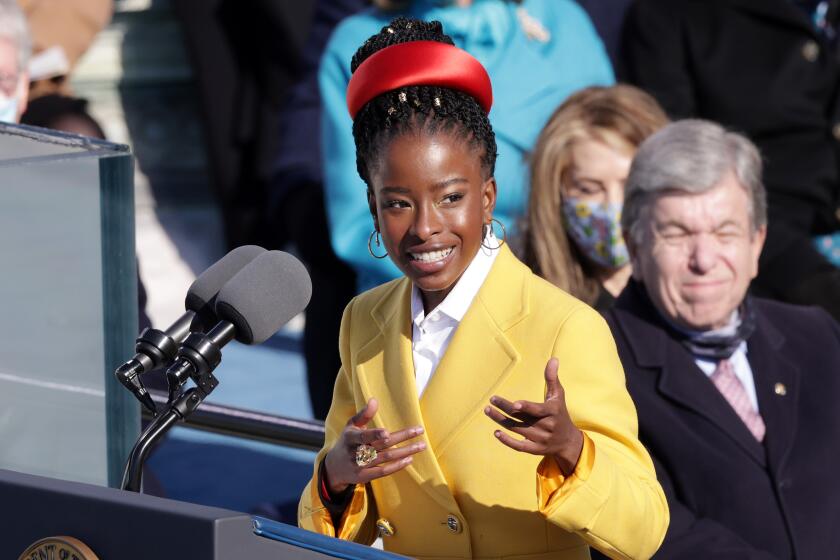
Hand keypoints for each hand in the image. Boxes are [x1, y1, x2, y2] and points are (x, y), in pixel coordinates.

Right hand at [324, 398, 426, 493]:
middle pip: (382, 445)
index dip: (374, 435)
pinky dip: (397, 466)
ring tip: (421, 445)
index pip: (363, 436)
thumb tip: (374, 400)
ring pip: (386, 458)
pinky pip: (384, 472)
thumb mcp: (351, 426)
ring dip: (405, 452)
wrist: (334, 467)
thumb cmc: (347, 442)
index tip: (387, 432)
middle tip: (420, 431)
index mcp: (351, 438)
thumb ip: (363, 414)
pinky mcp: (365, 477)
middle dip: (402, 438)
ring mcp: (360, 466)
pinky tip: (409, 459)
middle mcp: (356, 452)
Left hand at [484, 358, 583, 475]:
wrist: (568, 441)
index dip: (526, 407)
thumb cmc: (560, 413)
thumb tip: (553, 358)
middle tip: (492, 400)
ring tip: (488, 410)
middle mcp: (546, 426)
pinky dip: (508, 441)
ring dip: (501, 421)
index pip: (538, 410)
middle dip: (505, 409)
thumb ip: (552, 378)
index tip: (514, 404)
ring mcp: (540, 439)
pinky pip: (519, 446)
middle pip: (522, 418)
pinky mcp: (535, 449)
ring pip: (517, 429)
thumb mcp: (558, 395)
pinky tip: (496, 432)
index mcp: (552, 412)